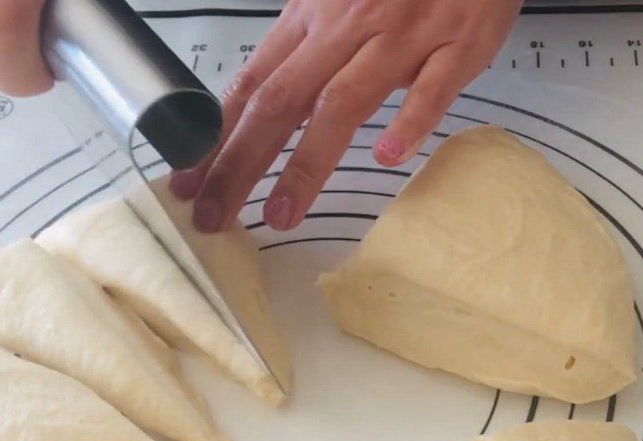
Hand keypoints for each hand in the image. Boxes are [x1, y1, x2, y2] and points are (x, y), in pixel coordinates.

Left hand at [170, 0, 520, 231]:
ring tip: (280, 216)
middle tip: (213, 217)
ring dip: (306, 163)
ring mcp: (400, 36)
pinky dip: (410, 121)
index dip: (214, 139)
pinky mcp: (457, 43)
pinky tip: (388, 157)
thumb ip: (298, 50)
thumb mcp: (334, 1)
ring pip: (343, 102)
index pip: (249, 86)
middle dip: (239, 165)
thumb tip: (255, 105)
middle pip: (279, 103)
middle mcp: (344, 28)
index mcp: (309, 18)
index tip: (186, 185)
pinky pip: (432, 86)